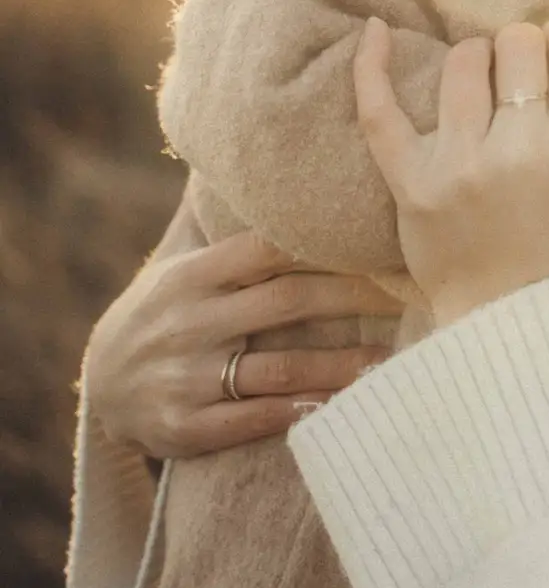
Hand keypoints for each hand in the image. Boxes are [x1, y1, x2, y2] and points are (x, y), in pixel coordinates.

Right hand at [84, 229, 400, 458]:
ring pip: (281, 367)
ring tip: (394, 358)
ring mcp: (187, 376)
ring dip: (342, 364)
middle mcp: (190, 321)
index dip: (325, 243)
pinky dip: (302, 412)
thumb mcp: (178, 264)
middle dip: (355, 296)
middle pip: (289, 301)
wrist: (99, 388)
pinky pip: (256, 419)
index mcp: (193, 274)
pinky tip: (346, 407)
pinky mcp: (187, 427)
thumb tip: (256, 160)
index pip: (267, 249)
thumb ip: (220, 223)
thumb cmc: (162, 313)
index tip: (380, 238)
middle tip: (409, 290)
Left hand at [353, 17, 548, 326]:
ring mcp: (463, 165)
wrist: (511, 316)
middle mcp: (524, 150)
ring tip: (479, 90)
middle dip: (521, 53)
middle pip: (518, 41)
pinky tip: (375, 31)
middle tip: (519, 85)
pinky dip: (372, 65)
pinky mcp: (412, 182)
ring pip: (462, 59)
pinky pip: (380, 108)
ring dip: (473, 64)